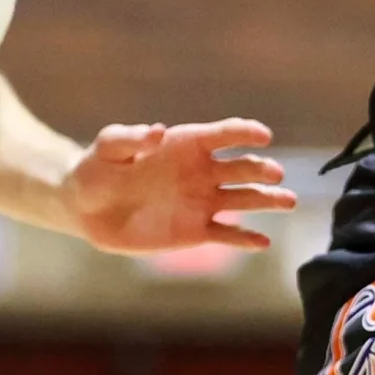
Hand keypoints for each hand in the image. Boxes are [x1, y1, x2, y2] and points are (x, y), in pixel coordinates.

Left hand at [62, 118, 296, 253]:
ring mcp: (202, 202)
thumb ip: (131, 138)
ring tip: (288, 201)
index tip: (263, 135)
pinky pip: (227, 234)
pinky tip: (262, 242)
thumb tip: (159, 131)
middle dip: (261, 169)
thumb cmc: (98, 168)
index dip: (245, 133)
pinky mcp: (196, 231)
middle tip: (275, 173)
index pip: (224, 135)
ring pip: (244, 200)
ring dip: (267, 200)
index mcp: (187, 144)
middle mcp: (203, 171)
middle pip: (241, 168)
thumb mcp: (108, 147)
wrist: (86, 207)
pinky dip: (245, 239)